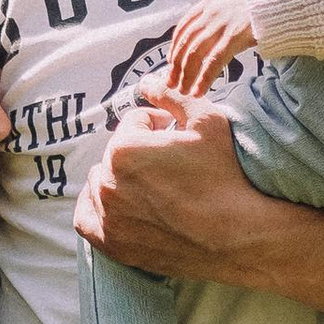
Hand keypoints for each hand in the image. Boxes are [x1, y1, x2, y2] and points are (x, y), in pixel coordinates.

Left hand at [75, 95, 269, 283]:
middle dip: (140, 153)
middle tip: (170, 166)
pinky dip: (98, 208)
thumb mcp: (208, 122)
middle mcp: (108, 181)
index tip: (179, 139)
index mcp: (125, 148)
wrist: (237, 236)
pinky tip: (120, 205)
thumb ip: (173, 95)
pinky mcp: (112, 243)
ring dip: (120, 178)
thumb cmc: (226, 177)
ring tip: (153, 187)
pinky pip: (86, 218)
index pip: (134, 122)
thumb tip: (146, 81)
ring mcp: (108, 215)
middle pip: (117, 152)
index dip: (160, 126)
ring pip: (102, 182)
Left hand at [163, 0, 260, 100]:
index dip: (174, 47)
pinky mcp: (235, 36)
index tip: (170, 63)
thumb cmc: (264, 2)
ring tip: (183, 91)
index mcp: (210, 3)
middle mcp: (211, 12)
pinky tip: (198, 91)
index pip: (183, 28)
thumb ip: (221, 13)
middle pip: (185, 43)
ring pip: (194, 54)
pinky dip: (203, 78)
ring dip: (186, 76)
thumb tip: (212, 30)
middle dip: (175, 66)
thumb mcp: (235, 0)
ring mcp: (222, 24)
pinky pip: (213, 61)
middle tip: (170, 83)